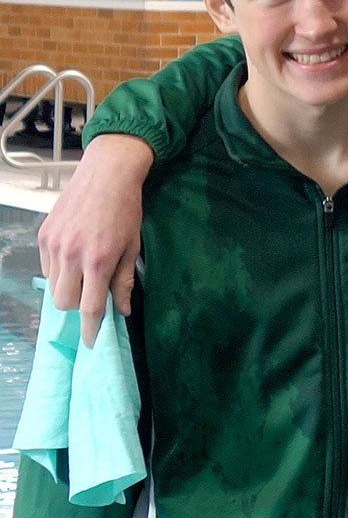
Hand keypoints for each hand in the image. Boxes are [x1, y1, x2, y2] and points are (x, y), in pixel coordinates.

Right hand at [36, 133, 152, 345]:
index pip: (90, 308)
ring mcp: (54, 245)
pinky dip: (59, 270)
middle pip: (64, 303)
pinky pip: (47, 267)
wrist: (106, 174)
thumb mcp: (133, 247)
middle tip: (92, 297)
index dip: (91, 329)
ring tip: (84, 272)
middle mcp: (71, 255)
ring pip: (52, 287)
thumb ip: (125, 281)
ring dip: (68, 288)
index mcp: (98, 261)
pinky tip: (74, 255)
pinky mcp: (43, 236)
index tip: (92, 343)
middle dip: (77, 307)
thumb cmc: (126, 210)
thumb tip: (123, 311)